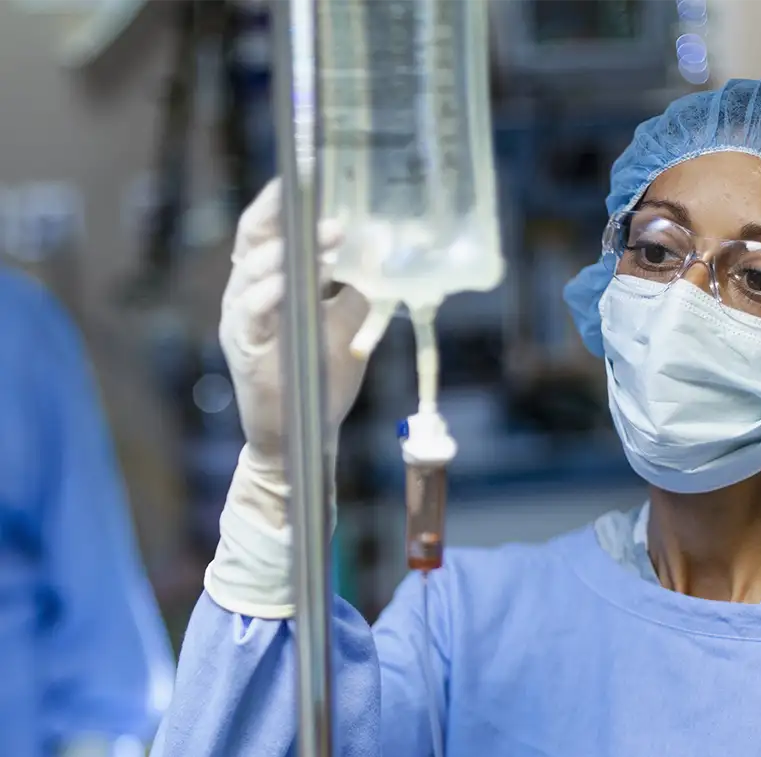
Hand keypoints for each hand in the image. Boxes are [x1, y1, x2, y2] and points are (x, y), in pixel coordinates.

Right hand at [219, 179, 371, 470]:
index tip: (305, 179)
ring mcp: (241, 320)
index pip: (267, 231)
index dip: (281, 204)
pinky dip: (270, 293)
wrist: (302, 433)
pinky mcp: (243, 348)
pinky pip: (250, 313)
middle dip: (280, 214)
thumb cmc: (319, 376)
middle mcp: (247, 294)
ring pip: (251, 271)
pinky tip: (290, 284)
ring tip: (326, 240)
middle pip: (252, 239)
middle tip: (313, 198)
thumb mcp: (347, 324)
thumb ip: (355, 288)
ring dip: (288, 252)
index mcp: (268, 283)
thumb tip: (378, 248)